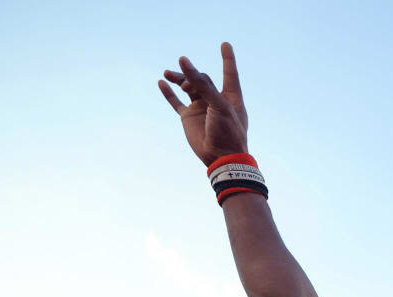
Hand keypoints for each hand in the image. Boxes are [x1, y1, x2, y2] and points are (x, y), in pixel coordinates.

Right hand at [158, 43, 250, 165]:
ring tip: (168, 73)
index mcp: (230, 97)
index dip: (227, 59)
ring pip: (188, 87)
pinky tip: (161, 82)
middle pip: (202, 79)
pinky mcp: (189, 117)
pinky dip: (169, 93)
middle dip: (192, 76)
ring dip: (179, 78)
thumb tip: (185, 62)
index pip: (229, 73)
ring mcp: (201, 108)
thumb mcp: (218, 104)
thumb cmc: (227, 131)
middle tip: (185, 81)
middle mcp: (215, 100)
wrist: (221, 157)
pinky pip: (176, 102)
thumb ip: (202, 84)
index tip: (225, 44)